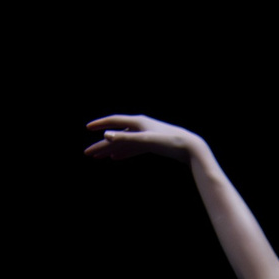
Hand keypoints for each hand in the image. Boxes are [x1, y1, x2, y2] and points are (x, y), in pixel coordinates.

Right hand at [83, 114, 206, 161]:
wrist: (190, 148)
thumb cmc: (169, 141)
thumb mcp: (146, 140)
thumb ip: (126, 138)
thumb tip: (106, 136)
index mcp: (138, 122)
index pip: (114, 121)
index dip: (100, 124)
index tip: (88, 128)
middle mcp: (140, 126)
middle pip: (116, 135)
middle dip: (102, 144)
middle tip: (89, 153)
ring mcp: (146, 135)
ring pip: (124, 143)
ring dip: (110, 150)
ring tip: (99, 157)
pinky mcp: (152, 144)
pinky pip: (133, 148)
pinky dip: (123, 152)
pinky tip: (116, 157)